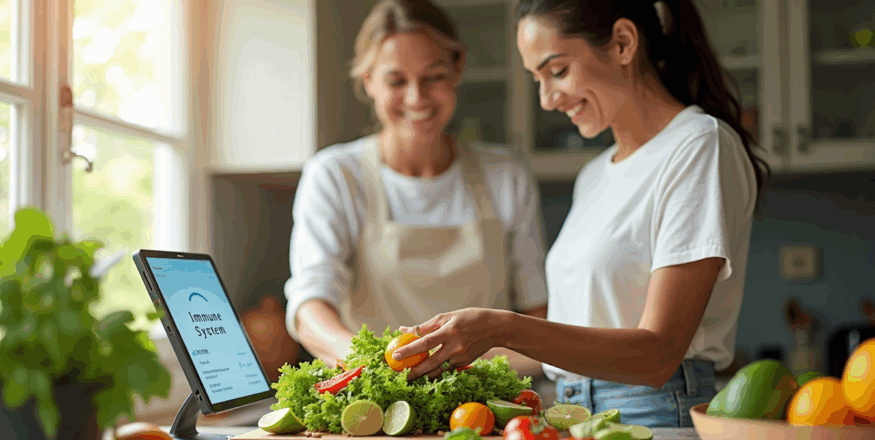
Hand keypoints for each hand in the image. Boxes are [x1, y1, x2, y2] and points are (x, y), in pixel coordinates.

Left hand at [391, 308, 510, 379]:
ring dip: (424, 373)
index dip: (409, 350)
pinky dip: (436, 370)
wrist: (496, 328)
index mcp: (449, 331)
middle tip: (401, 375)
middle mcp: (455, 346)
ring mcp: (461, 357)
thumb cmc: (470, 318)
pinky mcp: (465, 363)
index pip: (425, 342)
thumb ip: (426, 325)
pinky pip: (447, 368)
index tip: (396, 356)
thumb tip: (404, 330)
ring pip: (438, 369)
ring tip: (412, 374)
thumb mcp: (448, 316)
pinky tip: (428, 370)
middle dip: (414, 371)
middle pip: (430, 363)